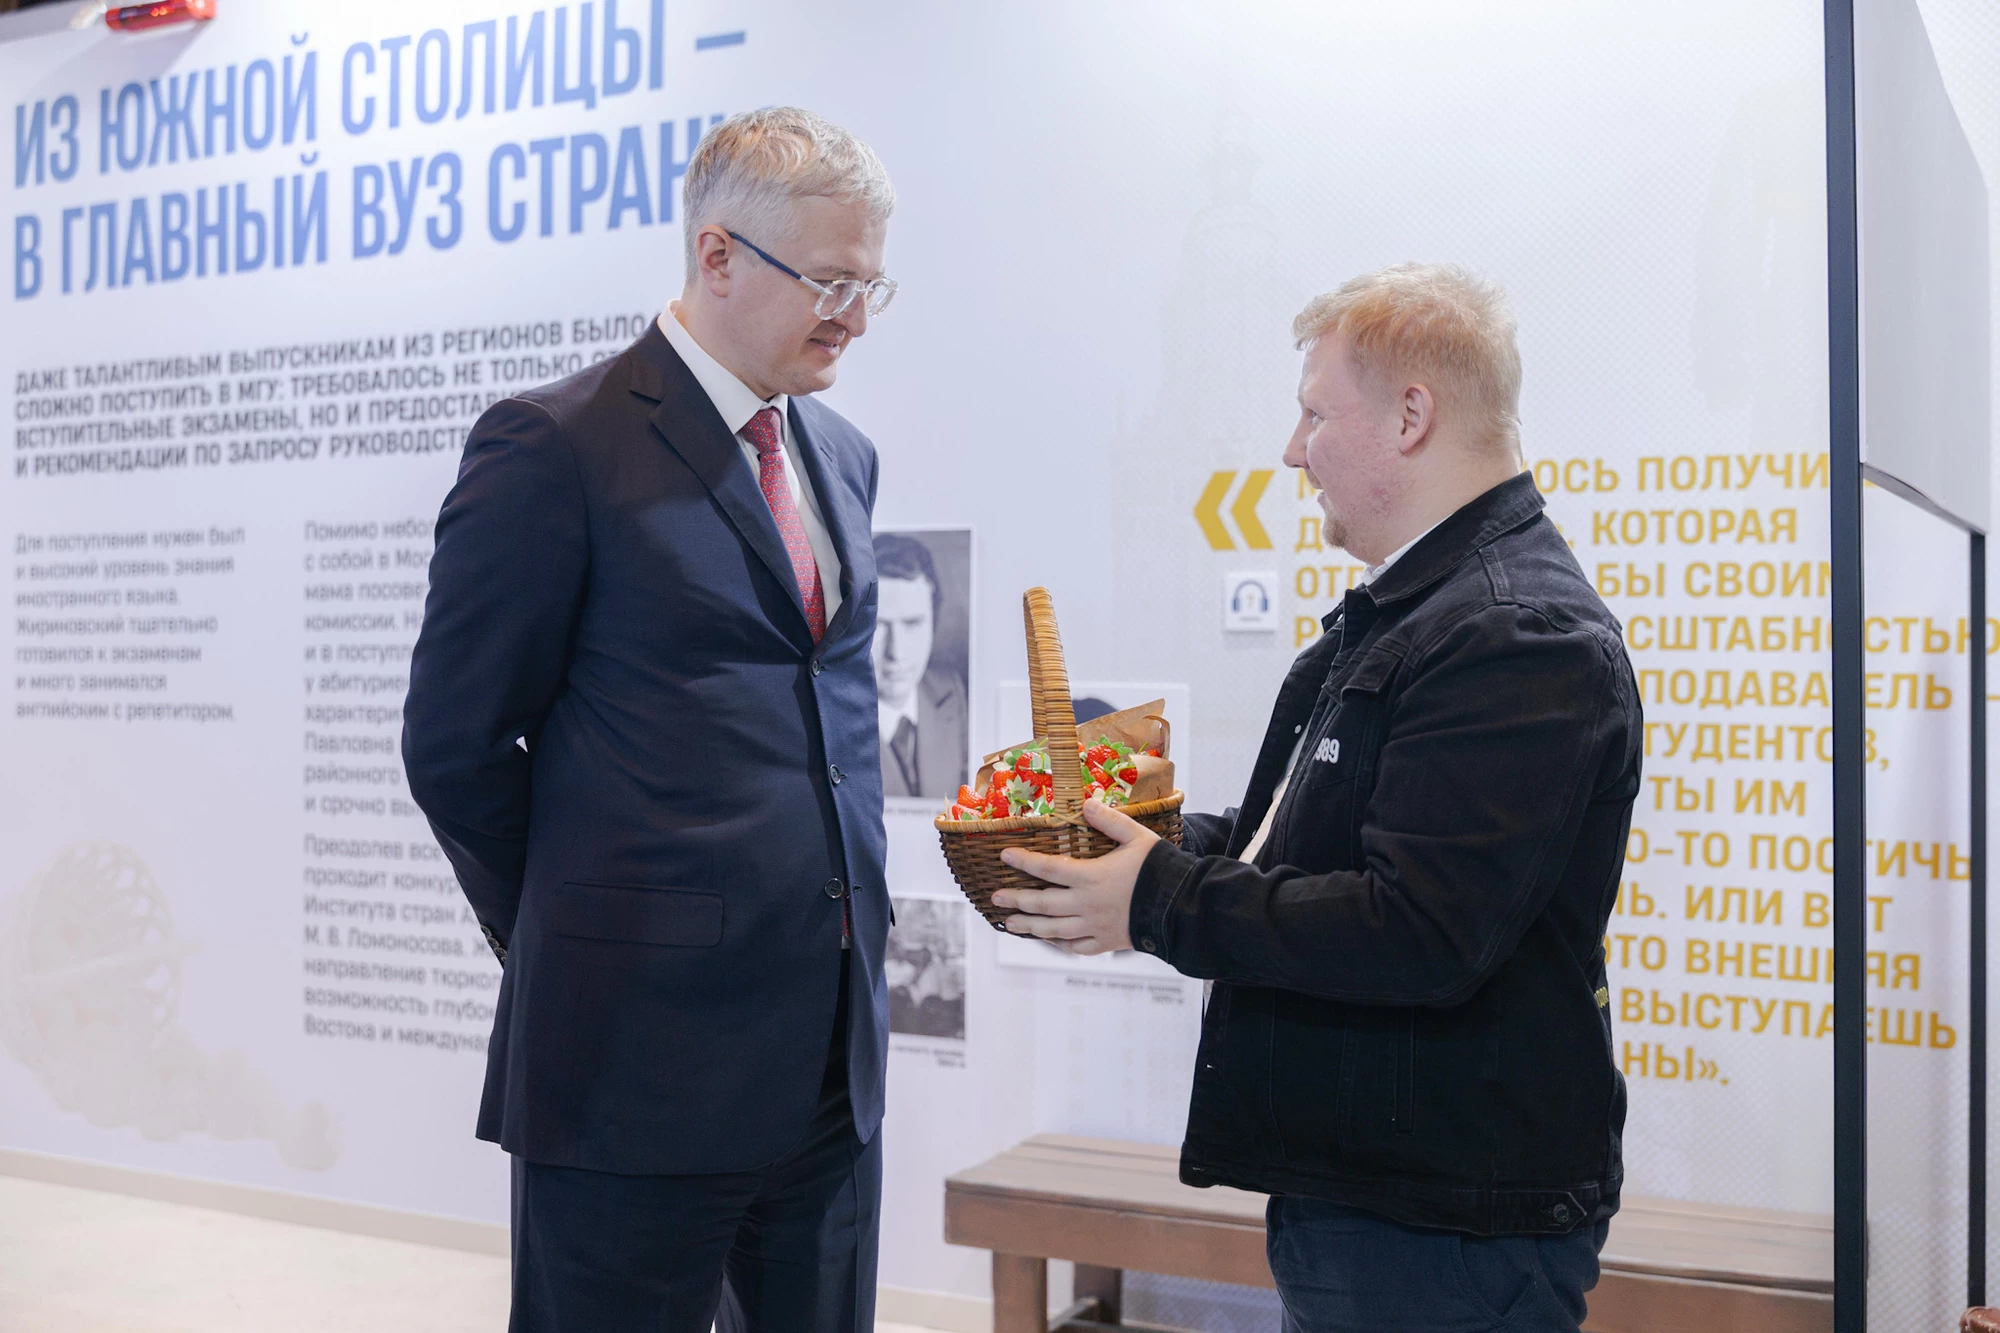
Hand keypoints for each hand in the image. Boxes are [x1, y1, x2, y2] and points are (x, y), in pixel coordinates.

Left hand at [992, 798, 1158, 954]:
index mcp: (1091, 877)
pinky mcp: (1107, 942)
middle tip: (995, 897)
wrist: (1181, 907)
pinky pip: (1076, 946)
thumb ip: (1110, 820)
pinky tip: (1050, 940)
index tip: (1004, 855)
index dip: (1024, 861)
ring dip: (1029, 926)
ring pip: (1054, 929)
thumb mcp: (1137, 837)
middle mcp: (1087, 904)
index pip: (1048, 868)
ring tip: (1009, 923)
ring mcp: (1095, 926)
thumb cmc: (1160, 868)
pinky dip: (1060, 944)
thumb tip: (1086, 803)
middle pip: (1043, 903)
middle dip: (1016, 899)